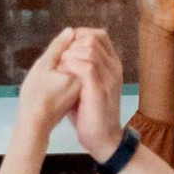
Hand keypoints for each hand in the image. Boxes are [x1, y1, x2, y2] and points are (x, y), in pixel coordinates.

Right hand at [17, 28, 81, 132]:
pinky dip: (63, 75)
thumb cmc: (36, 95)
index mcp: (84, 71)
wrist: (36, 124)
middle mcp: (89, 79)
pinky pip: (74, 75)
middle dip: (62, 57)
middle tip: (49, 74)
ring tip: (49, 79)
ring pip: (76, 65)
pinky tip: (51, 84)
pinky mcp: (79, 93)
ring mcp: (84, 87)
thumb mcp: (44, 66)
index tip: (50, 66)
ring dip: (62, 65)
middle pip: (79, 54)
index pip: (78, 45)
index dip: (60, 49)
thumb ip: (58, 47)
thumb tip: (71, 30)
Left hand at [55, 29, 125, 160]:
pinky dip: (71, 66)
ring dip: (69, 55)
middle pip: (93, 38)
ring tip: (59, 67)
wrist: (102, 138)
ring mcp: (110, 77)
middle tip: (60, 59)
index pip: (99, 35)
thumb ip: (79, 67)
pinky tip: (62, 74)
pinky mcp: (101, 89)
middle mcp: (114, 68)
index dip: (79, 35)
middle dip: (72, 44)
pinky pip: (87, 66)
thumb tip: (62, 51)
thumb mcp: (85, 85)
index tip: (64, 47)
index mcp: (112, 64)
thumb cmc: (89, 112)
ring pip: (90, 50)